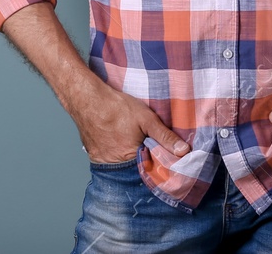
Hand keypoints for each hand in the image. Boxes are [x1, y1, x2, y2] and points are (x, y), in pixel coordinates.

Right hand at [71, 82, 189, 164]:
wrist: (87, 99)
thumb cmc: (117, 107)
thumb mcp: (146, 119)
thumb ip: (165, 136)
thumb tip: (184, 151)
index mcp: (130, 159)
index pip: (150, 172)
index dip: (158, 166)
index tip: (167, 161)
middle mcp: (114, 166)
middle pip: (135, 171)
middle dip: (145, 163)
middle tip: (149, 150)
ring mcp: (102, 161)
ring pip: (122, 167)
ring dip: (130, 160)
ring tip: (135, 145)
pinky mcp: (93, 156)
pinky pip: (109, 162)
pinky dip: (117, 156)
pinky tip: (120, 143)